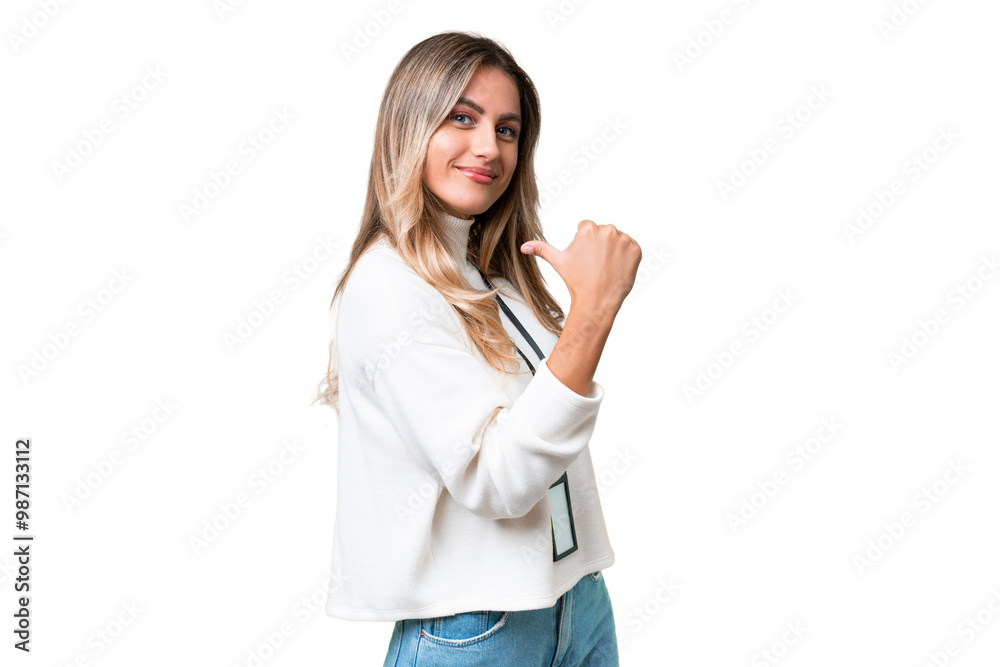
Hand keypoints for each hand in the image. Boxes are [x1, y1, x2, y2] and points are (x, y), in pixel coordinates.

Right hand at [521, 220, 641, 316]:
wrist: (596, 301)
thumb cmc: (577, 282)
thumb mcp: (558, 262)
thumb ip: (541, 249)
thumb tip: (524, 246)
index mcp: (588, 228)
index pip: (588, 228)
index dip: (585, 245)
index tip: (585, 259)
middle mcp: (607, 230)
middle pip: (604, 233)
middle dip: (600, 246)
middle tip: (595, 265)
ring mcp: (623, 240)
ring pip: (618, 241)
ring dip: (614, 251)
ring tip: (606, 268)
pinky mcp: (635, 250)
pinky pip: (632, 249)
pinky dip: (627, 258)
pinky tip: (617, 268)